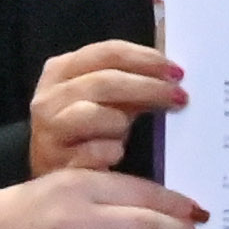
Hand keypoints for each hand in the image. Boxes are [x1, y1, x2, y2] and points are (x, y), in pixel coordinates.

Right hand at [23, 39, 182, 179]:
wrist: (52, 176)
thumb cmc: (86, 133)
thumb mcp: (106, 101)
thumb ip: (132, 84)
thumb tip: (172, 76)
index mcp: (62, 70)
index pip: (107, 53)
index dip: (144, 58)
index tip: (176, 71)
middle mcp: (49, 96)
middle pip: (104, 81)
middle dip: (147, 87)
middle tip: (180, 97)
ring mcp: (48, 129)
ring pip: (93, 114)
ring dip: (120, 122)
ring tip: (128, 131)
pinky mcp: (53, 161)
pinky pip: (93, 152)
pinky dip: (111, 151)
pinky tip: (115, 154)